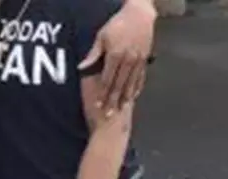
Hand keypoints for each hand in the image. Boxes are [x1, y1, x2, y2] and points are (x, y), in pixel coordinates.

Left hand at [79, 0, 156, 114]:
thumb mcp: (102, 37)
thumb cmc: (117, 24)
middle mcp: (128, 60)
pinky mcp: (145, 59)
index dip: (102, 94)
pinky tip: (133, 96)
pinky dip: (136, 87)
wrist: (140, 14)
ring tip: (121, 109)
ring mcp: (138, 60)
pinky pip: (141, 76)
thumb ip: (93, 54)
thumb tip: (81, 67)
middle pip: (118, 85)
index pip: (107, 80)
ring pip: (131, 83)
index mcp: (116, 56)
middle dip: (113, 101)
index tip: (98, 105)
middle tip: (108, 115)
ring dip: (125, 97)